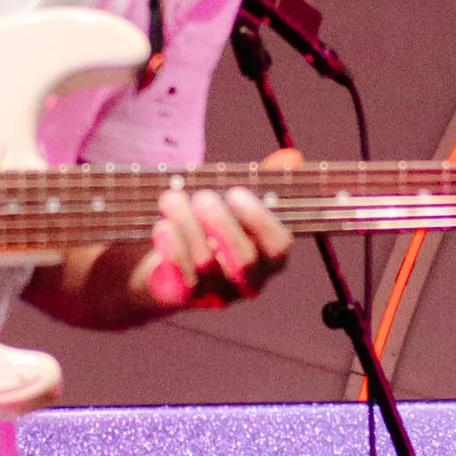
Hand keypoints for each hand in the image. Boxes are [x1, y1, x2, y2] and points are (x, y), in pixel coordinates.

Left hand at [134, 160, 296, 310]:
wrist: (167, 265)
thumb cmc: (211, 228)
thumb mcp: (237, 205)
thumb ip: (265, 183)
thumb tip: (292, 157)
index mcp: (268, 259)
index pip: (278, 247)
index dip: (259, 221)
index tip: (235, 192)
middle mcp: (248, 282)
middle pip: (245, 261)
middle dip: (222, 224)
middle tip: (202, 197)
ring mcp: (217, 294)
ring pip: (207, 263)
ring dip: (188, 225)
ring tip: (171, 199)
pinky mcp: (185, 298)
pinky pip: (181, 277)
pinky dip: (171, 247)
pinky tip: (163, 226)